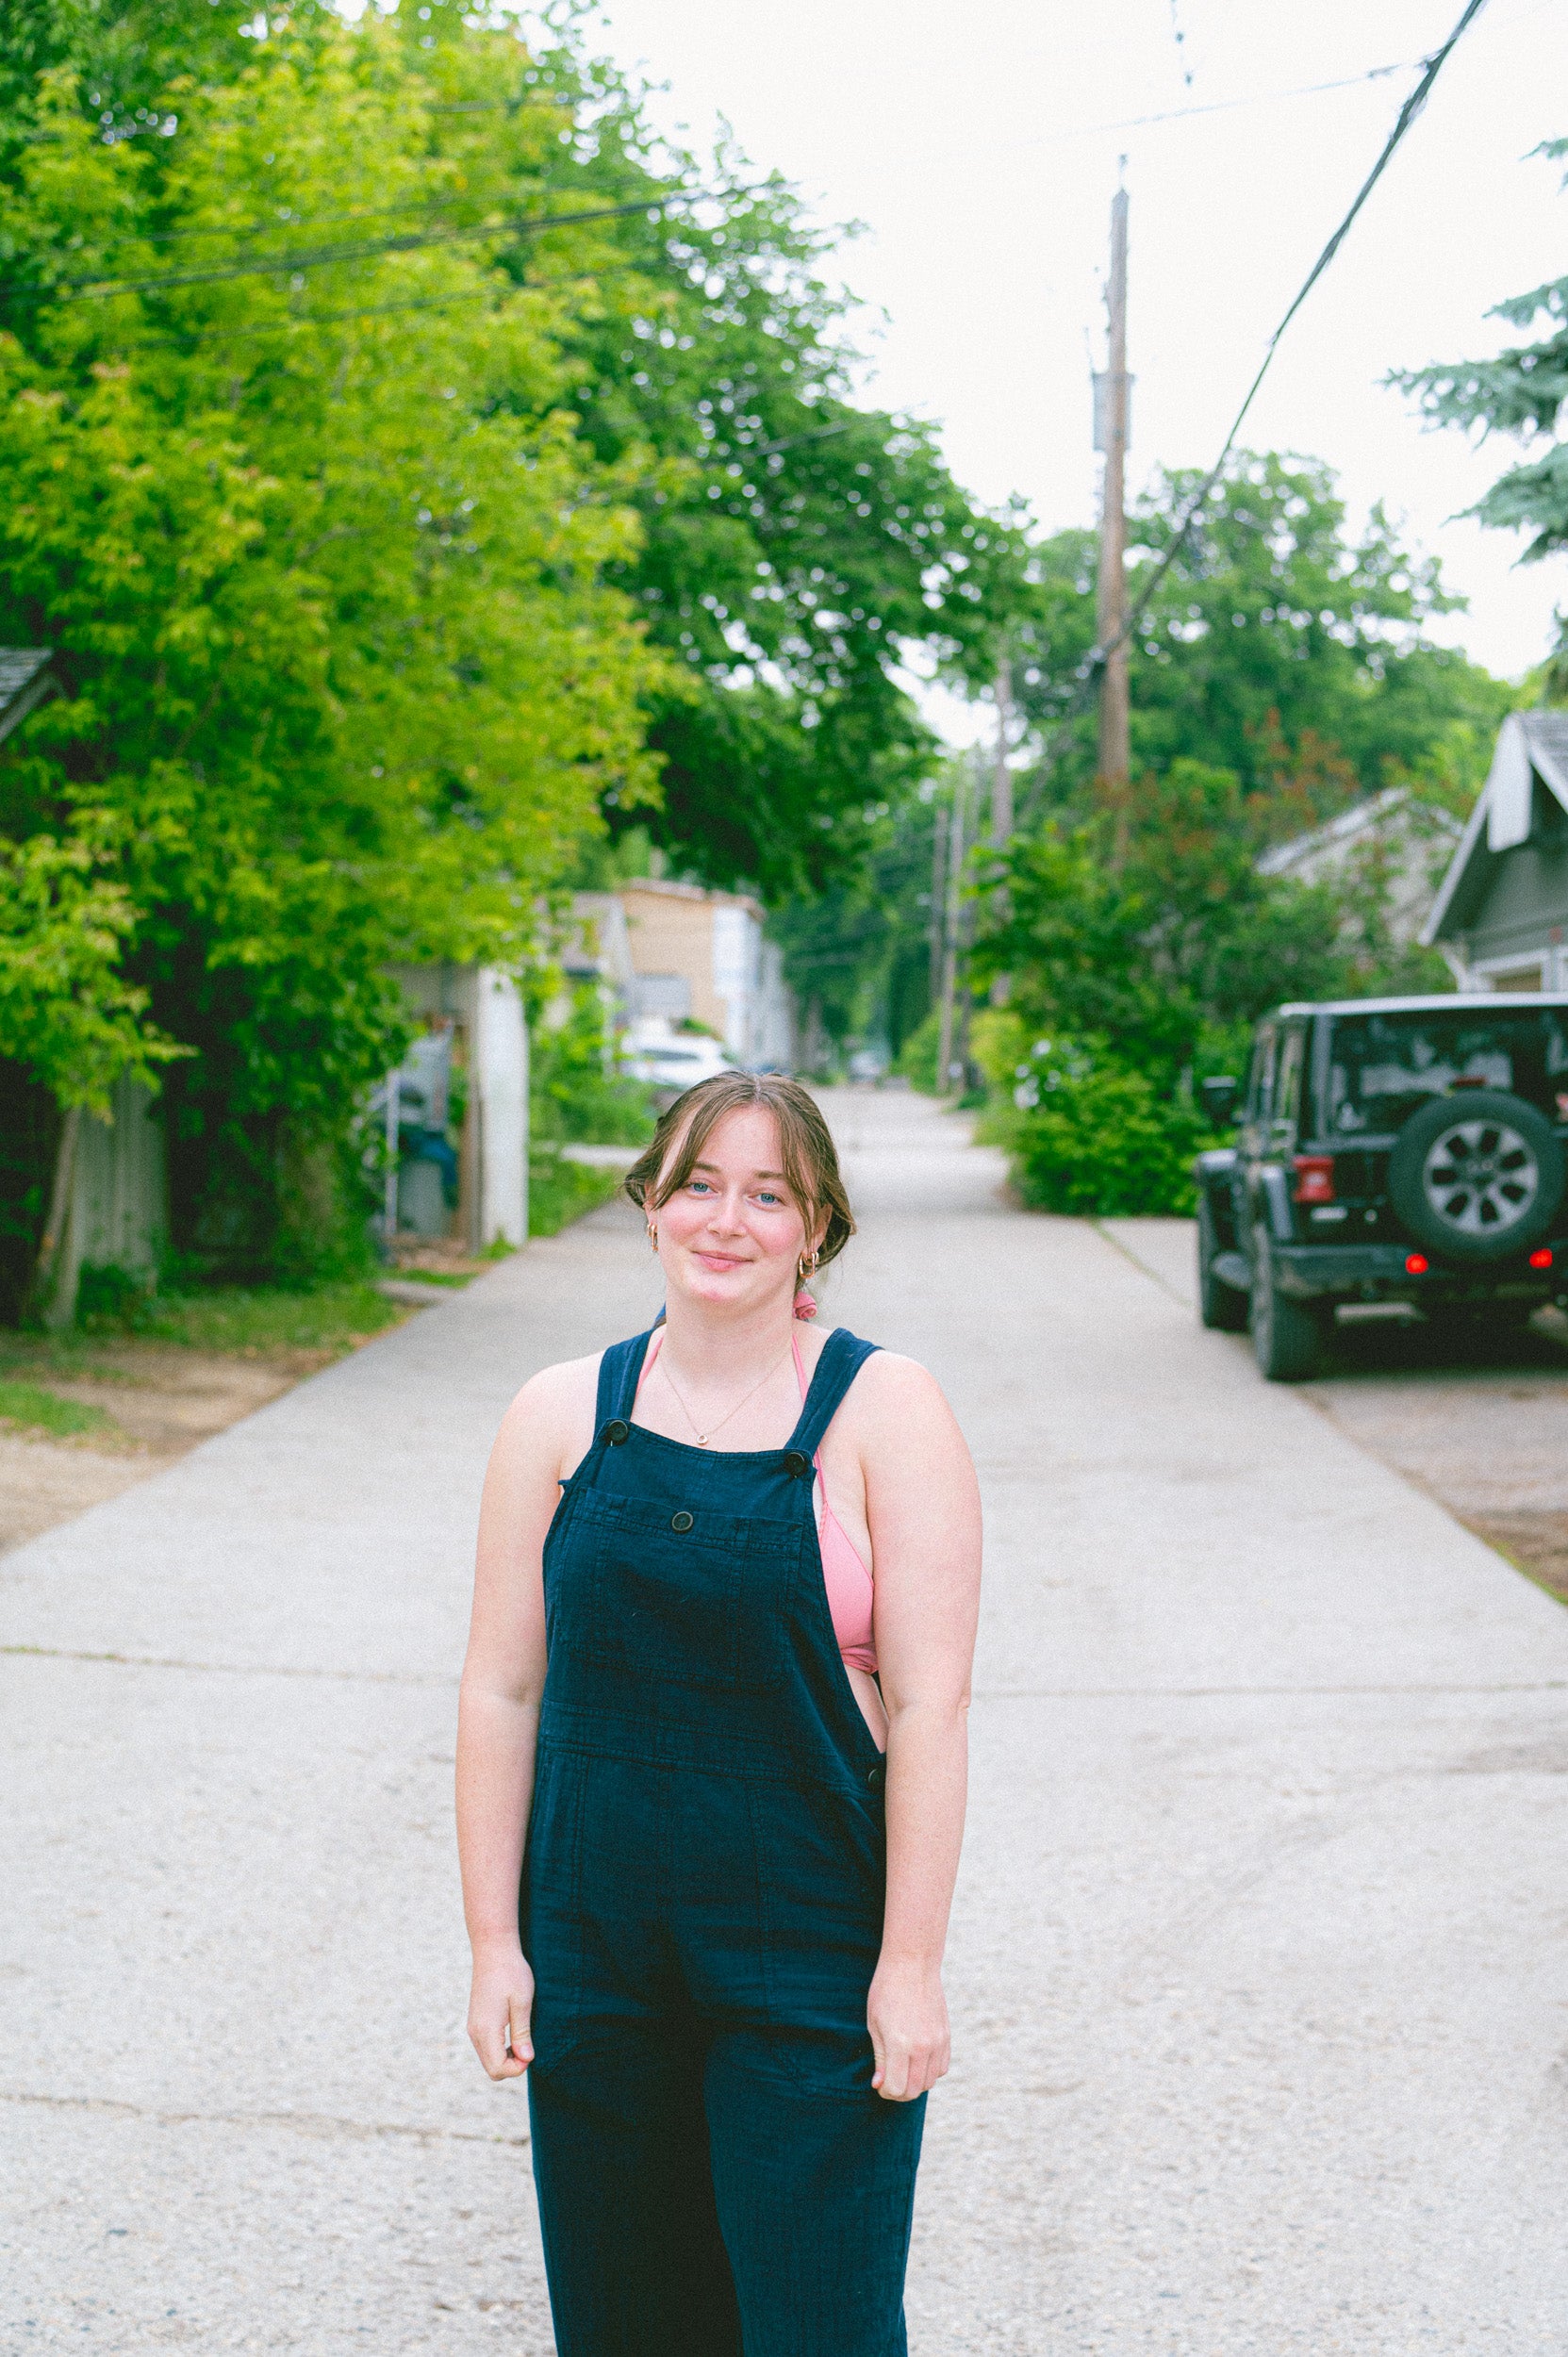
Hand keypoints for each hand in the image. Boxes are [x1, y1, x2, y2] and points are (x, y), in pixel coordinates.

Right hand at [468, 1942, 534, 2080]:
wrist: (493, 1950)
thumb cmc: (511, 1972)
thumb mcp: (522, 2002)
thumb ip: (522, 2033)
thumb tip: (526, 2060)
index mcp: (486, 2030)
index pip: (498, 2068)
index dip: (517, 2068)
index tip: (531, 2052)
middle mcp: (475, 2032)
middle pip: (492, 2069)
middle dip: (512, 2066)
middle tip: (529, 2046)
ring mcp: (473, 2028)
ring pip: (488, 2060)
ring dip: (506, 2058)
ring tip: (523, 2039)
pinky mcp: (476, 2022)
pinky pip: (486, 2048)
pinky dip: (500, 2049)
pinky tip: (514, 2034)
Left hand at [867, 1955, 949, 2101]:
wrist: (912, 1964)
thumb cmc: (886, 1990)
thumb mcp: (874, 2023)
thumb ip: (880, 2057)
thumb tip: (879, 2084)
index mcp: (899, 2044)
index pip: (897, 2087)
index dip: (886, 2091)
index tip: (879, 2083)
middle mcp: (922, 2047)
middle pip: (915, 2090)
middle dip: (900, 2092)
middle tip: (889, 2081)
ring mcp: (937, 2042)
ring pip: (930, 2081)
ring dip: (916, 2083)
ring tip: (903, 2069)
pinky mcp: (946, 2036)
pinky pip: (942, 2067)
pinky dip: (930, 2071)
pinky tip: (918, 2061)